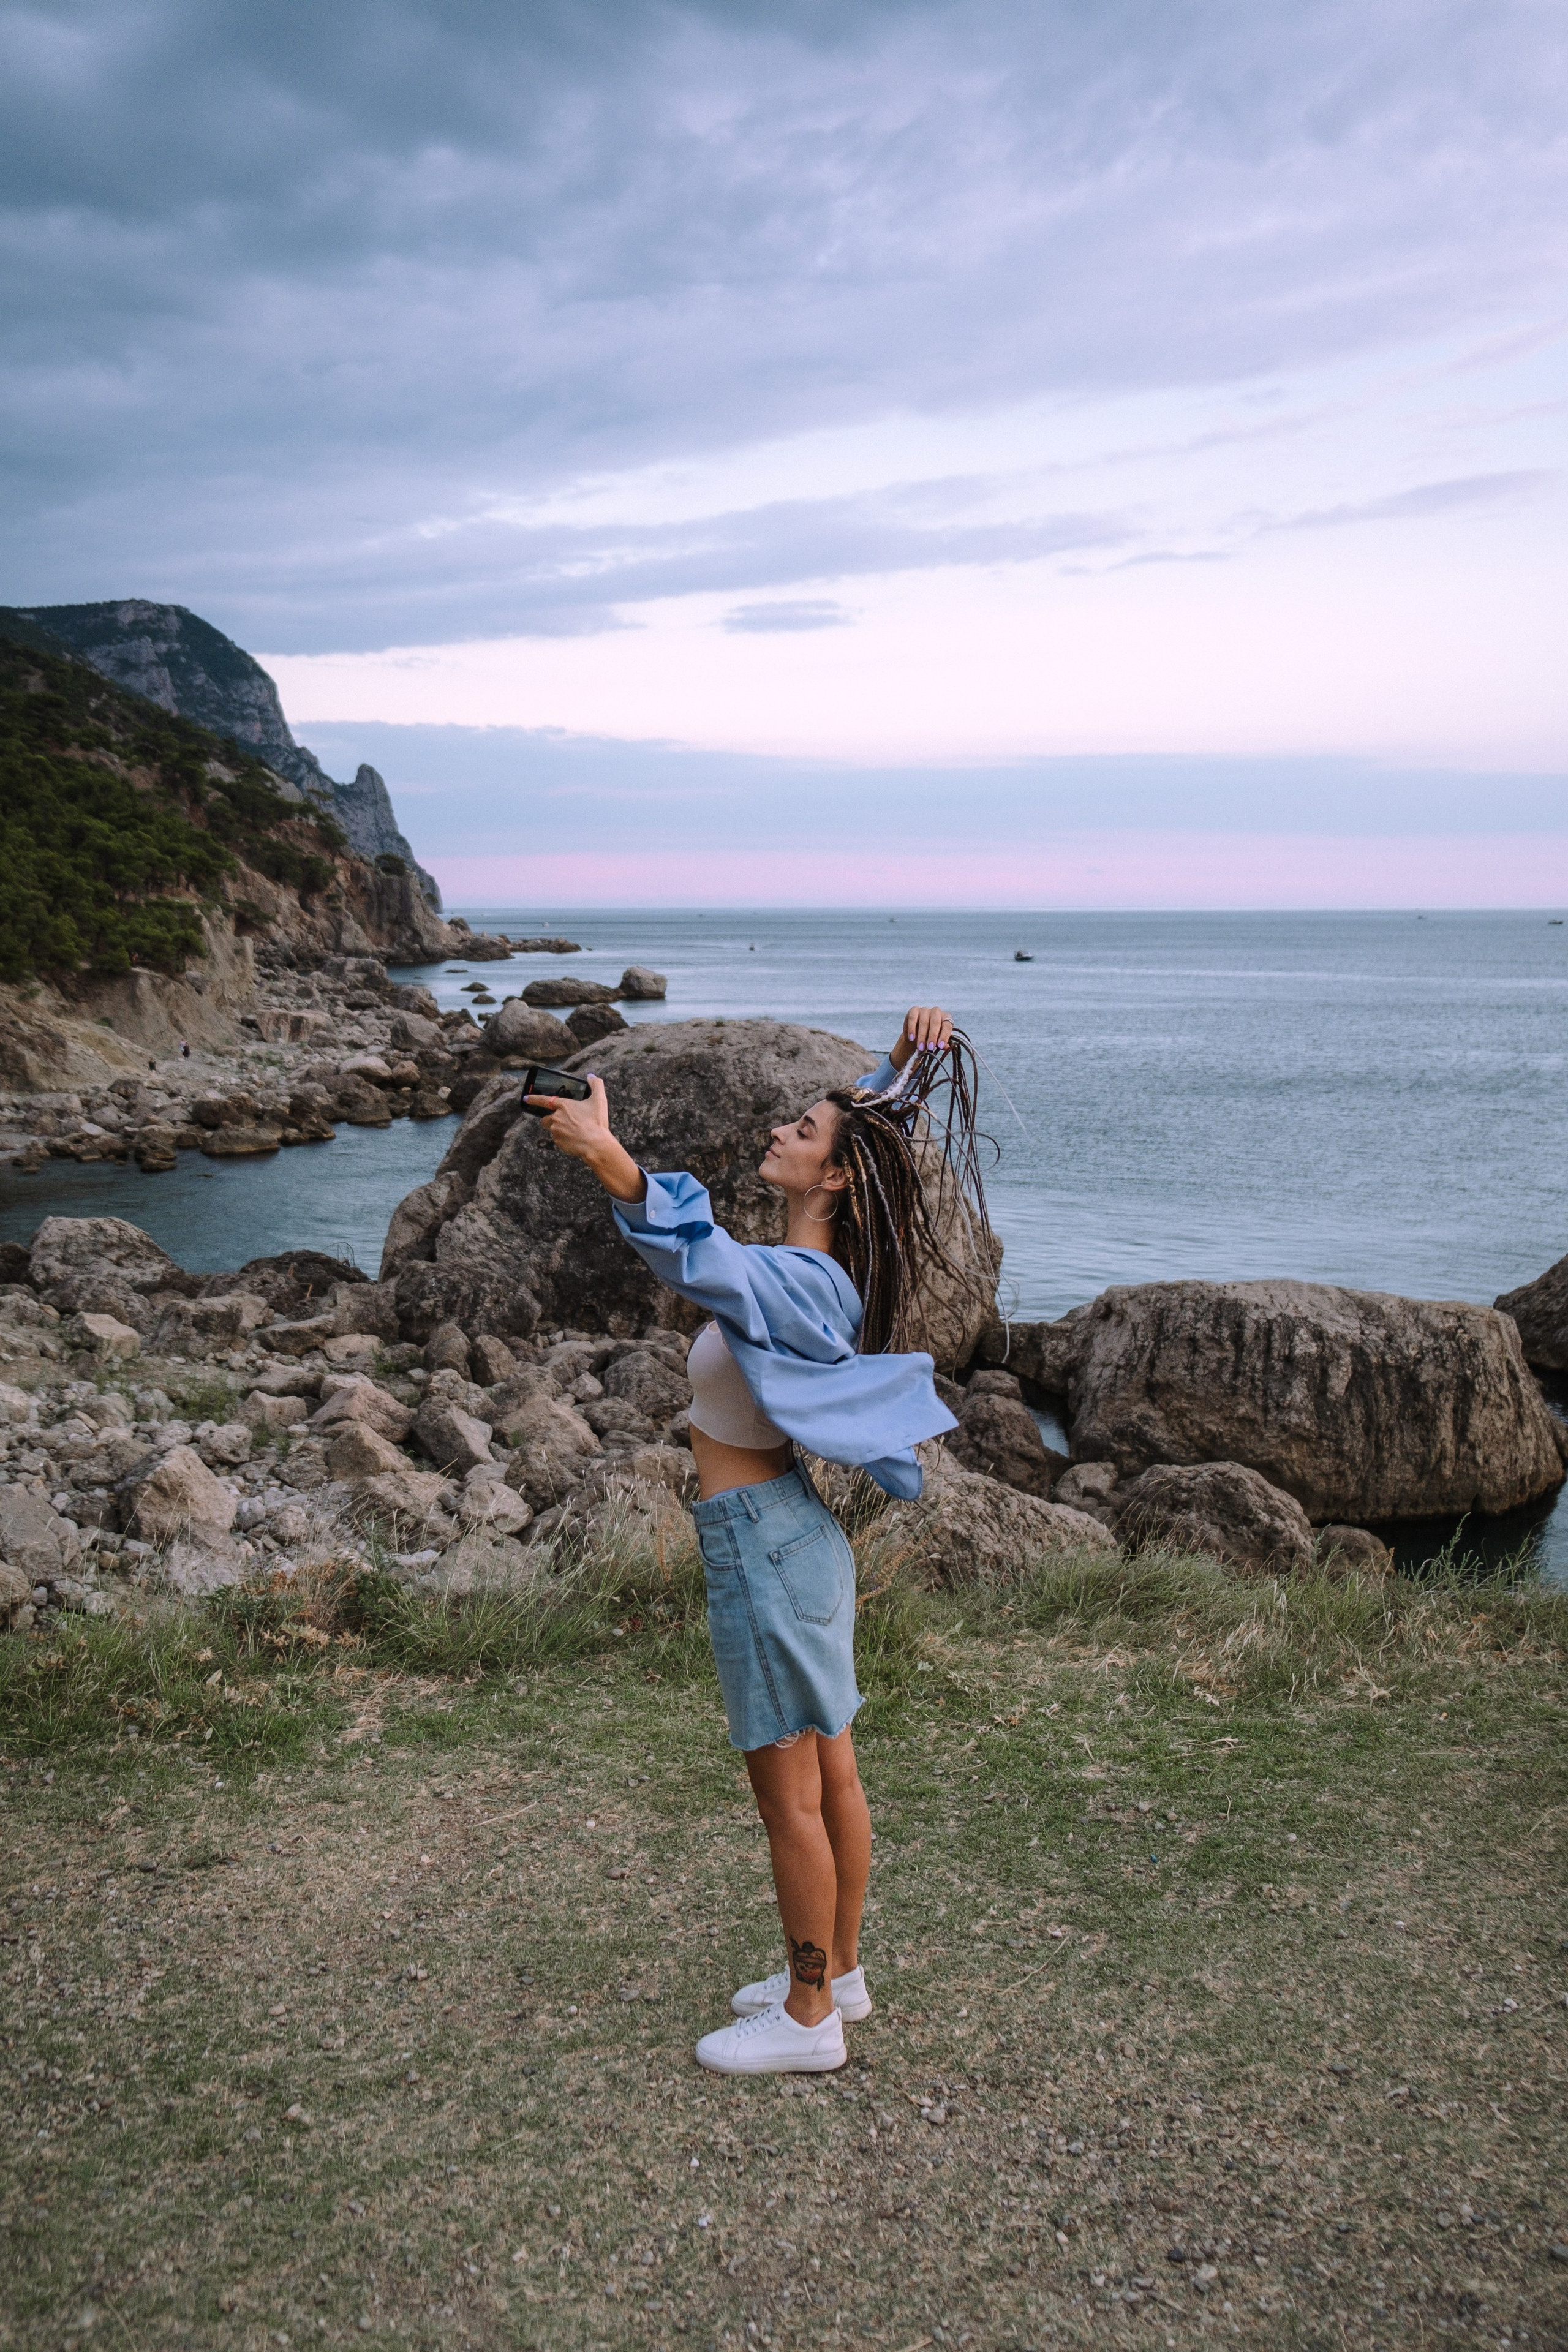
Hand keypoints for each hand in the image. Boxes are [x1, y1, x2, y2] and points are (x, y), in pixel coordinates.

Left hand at [529, 1075, 645, 1202]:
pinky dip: (564, 1139)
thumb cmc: (596, 1122)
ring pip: (552, 1129)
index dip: (533, 1098)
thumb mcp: (599, 1100)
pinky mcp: (558, 1142)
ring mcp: (555, 1130)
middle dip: (551, 1119)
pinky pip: (558, 1139)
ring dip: (559, 1129)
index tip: (526, 1098)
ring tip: (573, 1131)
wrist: (595, 1144)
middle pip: (546, 1117)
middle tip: (565, 1121)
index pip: (543, 1100)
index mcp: (564, 1105)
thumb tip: (591, 1076)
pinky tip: (575, 1139)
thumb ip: (596, 1085)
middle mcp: (556, 1117)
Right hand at [892, 1004, 952, 1067]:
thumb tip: (946, 1048)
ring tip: (920, 1047)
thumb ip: (942, 1044)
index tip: (940, 1046)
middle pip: (936, 1022)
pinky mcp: (914, 1010)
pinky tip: (912, 1038)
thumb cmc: (929, 1038)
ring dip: (922, 1036)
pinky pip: (913, 1018)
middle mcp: (936, 1012)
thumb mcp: (936, 1042)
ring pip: (924, 1022)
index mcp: (945, 1018)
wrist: (914, 1037)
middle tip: (930, 1048)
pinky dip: (912, 1029)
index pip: (947, 1026)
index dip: (944, 1036)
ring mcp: (925, 1010)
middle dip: (933, 1036)